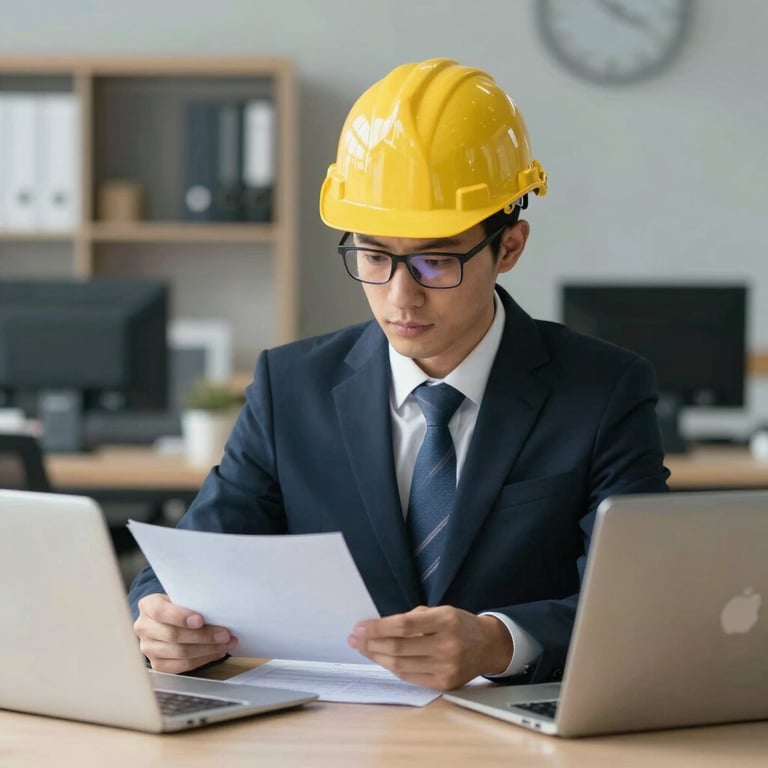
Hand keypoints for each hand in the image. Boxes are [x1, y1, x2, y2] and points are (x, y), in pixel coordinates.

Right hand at [133, 593, 238, 673]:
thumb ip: (191, 601)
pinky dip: (202, 660)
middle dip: (203, 636)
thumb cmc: (178, 605)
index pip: (160, 612)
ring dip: (207, 649)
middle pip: (173, 636)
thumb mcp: (180, 596)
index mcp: (148, 606)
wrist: (166, 619)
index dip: (180, 617)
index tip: (200, 620)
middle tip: (225, 634)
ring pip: (179, 653)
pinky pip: (181, 666)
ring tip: (226, 644)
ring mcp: (148, 648)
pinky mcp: (157, 664)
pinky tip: (217, 652)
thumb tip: (217, 609)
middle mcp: (144, 628)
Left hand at [347, 605, 512, 690]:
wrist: (488, 646)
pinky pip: (409, 677)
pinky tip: (381, 658)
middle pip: (398, 648)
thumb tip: (376, 627)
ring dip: (376, 656)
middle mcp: (447, 646)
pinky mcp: (444, 684)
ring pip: (400, 665)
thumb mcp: (440, 611)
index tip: (359, 627)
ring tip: (363, 648)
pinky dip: (392, 667)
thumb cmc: (459, 624)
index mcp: (445, 621)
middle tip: (354, 638)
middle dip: (371, 643)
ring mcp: (446, 668)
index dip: (377, 628)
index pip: (403, 626)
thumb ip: (411, 619)